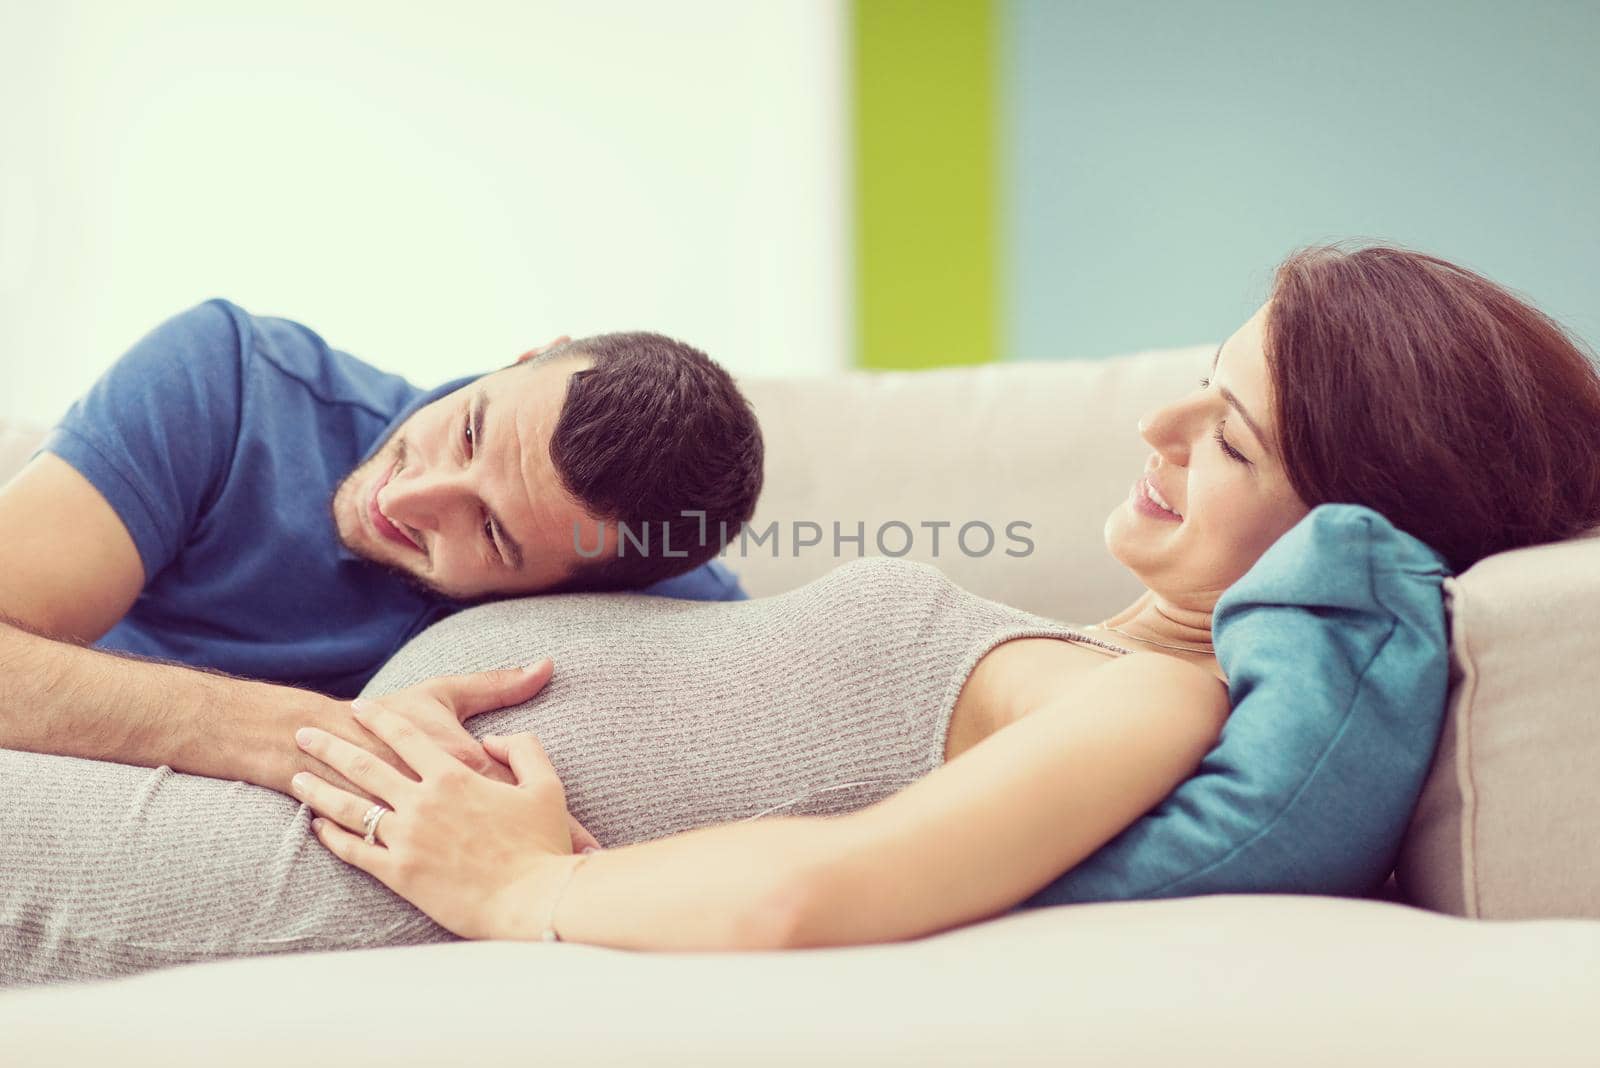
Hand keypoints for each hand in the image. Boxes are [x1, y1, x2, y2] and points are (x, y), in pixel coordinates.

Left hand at [290, 689, 589, 939]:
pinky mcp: (399, 874)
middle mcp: (422, 802)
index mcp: (455, 775)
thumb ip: (523, 750)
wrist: (532, 900)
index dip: (380, 718)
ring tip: (296, 776)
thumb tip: (497, 739)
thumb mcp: (546, 785)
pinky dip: (331, 836)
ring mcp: (406, 838)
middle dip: (329, 745)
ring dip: (318, 789)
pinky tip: (318, 826)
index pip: (405, 735)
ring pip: (349, 807)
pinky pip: (354, 851)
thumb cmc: (542, 845)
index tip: (360, 706)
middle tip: (303, 732)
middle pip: (363, 764)